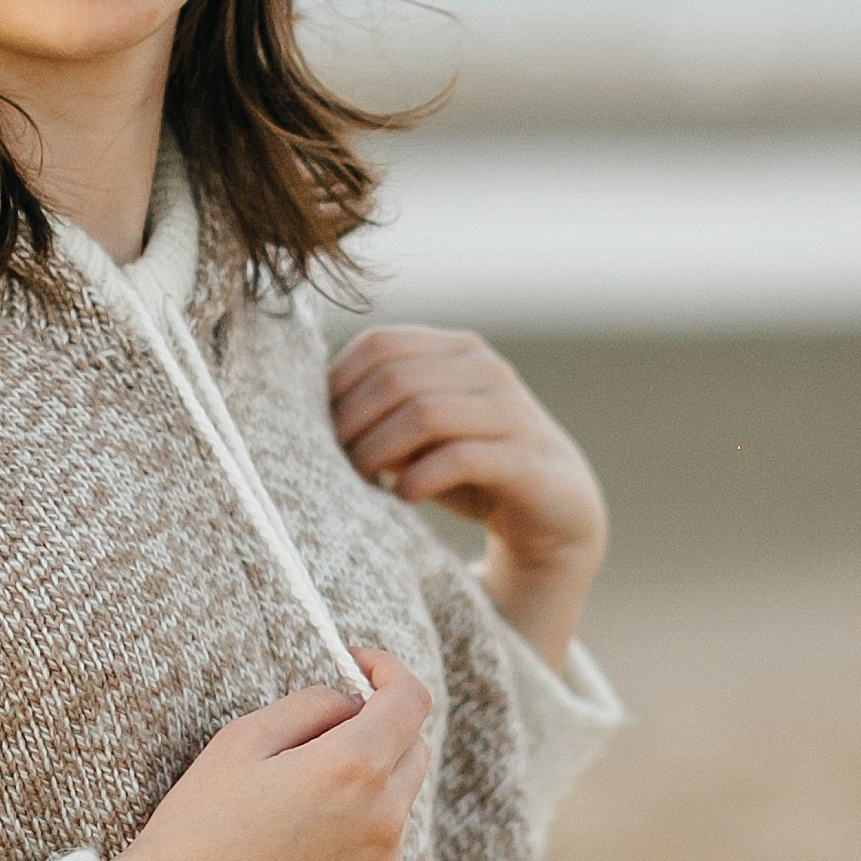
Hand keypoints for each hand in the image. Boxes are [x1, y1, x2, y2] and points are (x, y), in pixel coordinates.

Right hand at [104, 650, 432, 860]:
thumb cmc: (197, 825)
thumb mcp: (242, 739)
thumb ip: (312, 704)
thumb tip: (352, 702)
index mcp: (353, 767)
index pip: (411, 699)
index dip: (388, 671)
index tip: (357, 668)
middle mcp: (383, 821)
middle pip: (414, 752)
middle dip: (379, 731)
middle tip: (320, 737)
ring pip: (394, 809)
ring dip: (363, 793)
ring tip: (292, 811)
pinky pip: (376, 860)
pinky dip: (350, 845)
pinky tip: (292, 858)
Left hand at [327, 324, 607, 669]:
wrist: (554, 515)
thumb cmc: (471, 470)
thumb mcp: (419, 434)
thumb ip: (379, 413)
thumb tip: (306, 413)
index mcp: (457, 351)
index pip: (380, 344)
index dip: (338, 384)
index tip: (316, 429)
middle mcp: (488, 370)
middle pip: (395, 377)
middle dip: (351, 422)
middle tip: (330, 462)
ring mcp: (512, 412)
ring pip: (425, 411)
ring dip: (377, 450)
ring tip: (359, 481)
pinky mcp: (527, 461)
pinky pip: (461, 457)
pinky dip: (420, 479)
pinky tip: (403, 500)